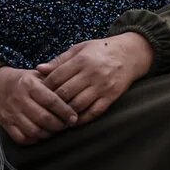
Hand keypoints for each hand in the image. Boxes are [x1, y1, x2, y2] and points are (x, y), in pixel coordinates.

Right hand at [0, 66, 76, 144]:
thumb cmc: (25, 81)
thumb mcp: (38, 74)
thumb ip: (55, 80)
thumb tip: (74, 89)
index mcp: (29, 84)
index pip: (51, 100)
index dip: (65, 111)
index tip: (74, 117)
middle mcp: (19, 98)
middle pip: (43, 118)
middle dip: (58, 125)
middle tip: (66, 125)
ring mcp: (11, 113)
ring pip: (33, 130)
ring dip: (48, 134)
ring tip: (55, 130)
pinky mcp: (5, 124)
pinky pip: (21, 138)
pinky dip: (33, 139)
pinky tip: (40, 134)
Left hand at [38, 33, 154, 124]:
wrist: (130, 54)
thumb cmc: (100, 50)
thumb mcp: (79, 49)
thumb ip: (59, 60)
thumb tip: (38, 69)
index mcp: (81, 60)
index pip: (56, 77)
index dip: (45, 87)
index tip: (39, 93)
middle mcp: (92, 73)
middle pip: (65, 93)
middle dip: (52, 102)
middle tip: (44, 107)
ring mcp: (102, 86)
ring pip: (77, 105)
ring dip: (65, 113)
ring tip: (56, 116)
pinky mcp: (111, 97)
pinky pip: (93, 112)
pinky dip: (81, 119)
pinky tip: (73, 120)